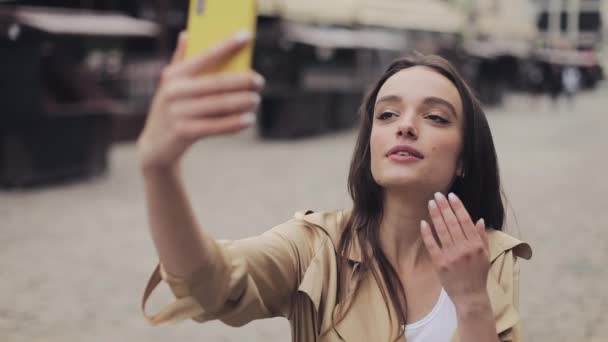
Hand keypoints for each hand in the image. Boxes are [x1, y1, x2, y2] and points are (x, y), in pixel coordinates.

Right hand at [137, 31, 264, 170]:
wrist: (156, 145)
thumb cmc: (172, 109)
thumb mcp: (171, 85)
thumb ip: (180, 60)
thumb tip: (187, 34)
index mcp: (174, 75)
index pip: (205, 56)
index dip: (227, 45)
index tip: (246, 36)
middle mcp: (174, 91)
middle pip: (217, 83)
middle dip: (242, 81)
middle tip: (259, 81)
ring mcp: (178, 113)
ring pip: (219, 105)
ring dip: (242, 103)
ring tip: (256, 100)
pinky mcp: (183, 133)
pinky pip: (215, 127)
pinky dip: (234, 123)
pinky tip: (249, 120)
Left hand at [420, 192, 490, 307]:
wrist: (470, 296)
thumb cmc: (478, 275)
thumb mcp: (486, 255)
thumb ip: (482, 237)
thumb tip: (479, 219)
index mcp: (476, 245)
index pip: (465, 221)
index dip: (458, 207)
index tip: (452, 196)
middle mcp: (464, 248)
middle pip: (452, 223)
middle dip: (444, 207)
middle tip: (438, 194)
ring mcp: (451, 256)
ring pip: (442, 231)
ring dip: (436, 215)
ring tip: (431, 203)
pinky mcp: (440, 263)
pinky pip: (432, 244)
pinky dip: (427, 233)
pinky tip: (423, 222)